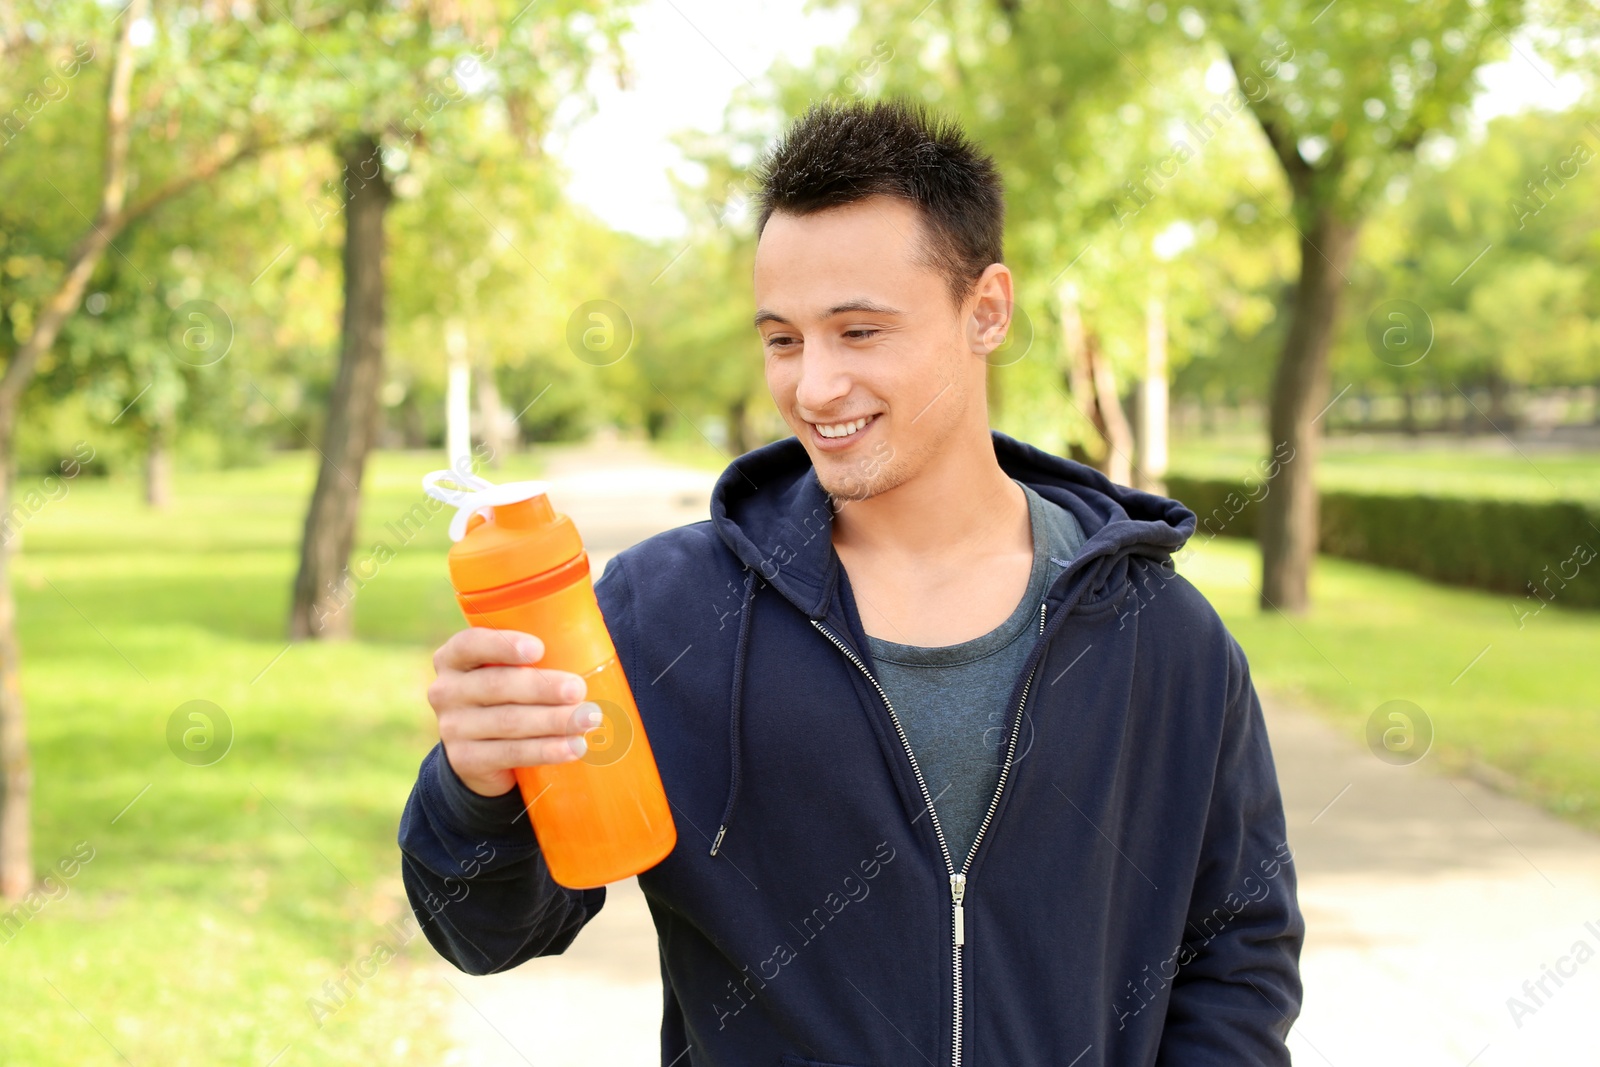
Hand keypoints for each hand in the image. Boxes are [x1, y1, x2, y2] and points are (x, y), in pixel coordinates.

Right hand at [427, 627, 596, 797]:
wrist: (480, 753)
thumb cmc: (508, 695)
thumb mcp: (507, 670)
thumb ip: (532, 656)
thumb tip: (592, 645)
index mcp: (454, 657)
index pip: (470, 644)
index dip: (503, 645)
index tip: (538, 649)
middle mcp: (446, 690)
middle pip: (497, 685)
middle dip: (543, 687)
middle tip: (579, 689)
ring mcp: (452, 727)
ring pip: (509, 721)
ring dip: (553, 721)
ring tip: (588, 720)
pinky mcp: (465, 760)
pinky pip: (510, 753)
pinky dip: (546, 750)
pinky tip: (572, 748)